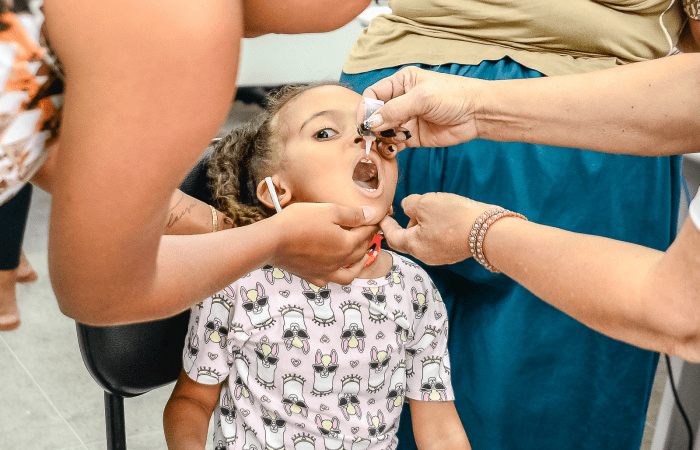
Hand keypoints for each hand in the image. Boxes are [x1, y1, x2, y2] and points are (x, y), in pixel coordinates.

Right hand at [266, 202, 379, 285]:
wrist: (272, 241)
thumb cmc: (299, 222)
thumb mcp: (329, 211)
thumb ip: (352, 214)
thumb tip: (372, 215)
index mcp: (347, 245)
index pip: (366, 233)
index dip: (373, 223)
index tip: (377, 217)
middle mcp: (340, 262)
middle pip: (360, 251)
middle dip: (368, 239)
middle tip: (370, 230)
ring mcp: (326, 272)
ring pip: (350, 273)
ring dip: (359, 263)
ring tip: (361, 255)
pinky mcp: (312, 276)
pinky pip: (330, 280)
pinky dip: (337, 274)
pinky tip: (335, 268)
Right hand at [359, 66, 483, 158]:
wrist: (477, 114)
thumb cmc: (454, 96)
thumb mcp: (422, 98)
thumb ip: (395, 110)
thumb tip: (371, 123)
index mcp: (401, 83)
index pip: (373, 94)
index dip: (366, 108)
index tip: (363, 123)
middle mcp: (401, 100)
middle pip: (376, 115)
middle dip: (373, 126)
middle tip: (373, 137)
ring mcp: (406, 120)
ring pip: (383, 131)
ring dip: (381, 139)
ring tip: (388, 143)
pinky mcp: (412, 137)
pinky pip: (394, 144)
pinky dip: (390, 149)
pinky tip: (393, 150)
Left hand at [380, 193, 492, 264]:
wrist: (487, 230)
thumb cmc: (453, 217)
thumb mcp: (424, 203)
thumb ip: (409, 204)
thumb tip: (407, 208)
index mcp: (413, 245)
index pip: (392, 237)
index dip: (385, 225)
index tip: (382, 217)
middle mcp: (426, 255)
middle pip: (408, 239)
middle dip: (408, 223)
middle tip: (415, 207)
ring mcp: (442, 256)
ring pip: (425, 238)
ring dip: (424, 224)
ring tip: (435, 209)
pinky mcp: (455, 252)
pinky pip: (439, 239)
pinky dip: (437, 228)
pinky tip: (448, 216)